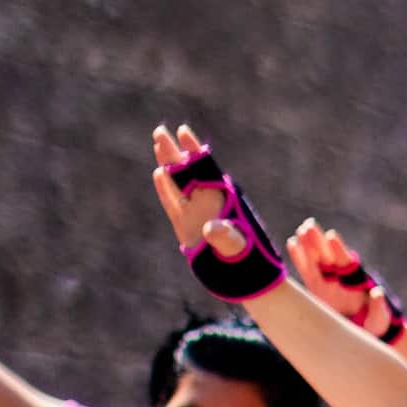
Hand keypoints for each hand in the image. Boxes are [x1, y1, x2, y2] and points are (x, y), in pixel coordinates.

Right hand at [144, 123, 288, 265]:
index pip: (205, 168)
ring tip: (159, 143)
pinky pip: (173, 203)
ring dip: (168, 164)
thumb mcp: (238, 246)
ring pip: (178, 184)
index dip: (194, 149)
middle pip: (187, 171)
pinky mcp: (185, 226)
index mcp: (222, 200)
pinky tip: (159, 174)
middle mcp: (207, 203)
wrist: (244, 275)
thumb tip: (211, 229)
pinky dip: (165, 189)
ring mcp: (195, 213)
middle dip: (174, 151)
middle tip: (161, 131)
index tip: (184, 131)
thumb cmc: (247, 258)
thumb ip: (225, 237)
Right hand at [296, 224, 399, 336]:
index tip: (331, 237)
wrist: (365, 333)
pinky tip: (292, 243)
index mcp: (356, 281)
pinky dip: (299, 258)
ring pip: (316, 260)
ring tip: (300, 230)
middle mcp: (340, 277)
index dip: (339, 250)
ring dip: (308, 245)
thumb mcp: (380, 317)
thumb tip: (377, 292)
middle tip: (309, 225)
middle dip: (319, 241)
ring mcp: (327, 281)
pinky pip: (306, 271)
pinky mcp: (316, 289)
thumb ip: (378, 306)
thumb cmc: (376, 324)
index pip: (346, 262)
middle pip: (328, 255)